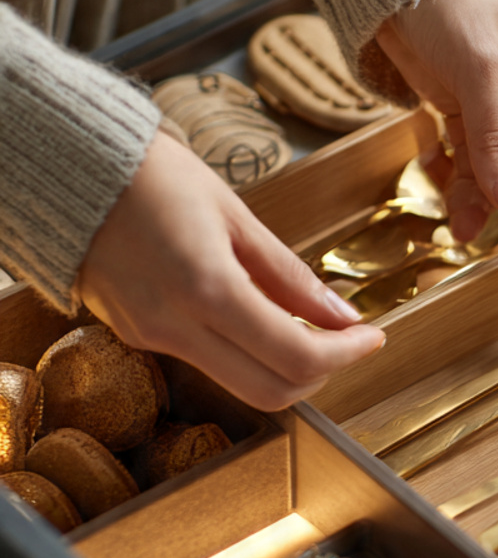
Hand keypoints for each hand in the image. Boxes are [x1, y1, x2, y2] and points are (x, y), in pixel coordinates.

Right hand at [77, 131, 384, 409]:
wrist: (65, 165)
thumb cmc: (150, 175)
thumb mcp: (235, 215)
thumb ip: (290, 276)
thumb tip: (342, 315)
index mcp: (207, 289)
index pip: (296, 357)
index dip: (346, 355)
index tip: (372, 336)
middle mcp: (174, 326)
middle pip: (271, 392)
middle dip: (322, 373)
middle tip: (348, 341)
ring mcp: (151, 337)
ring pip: (240, 386)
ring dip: (287, 368)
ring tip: (311, 328)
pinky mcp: (137, 336)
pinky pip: (209, 364)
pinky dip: (249, 354)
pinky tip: (264, 319)